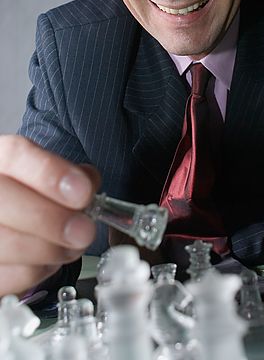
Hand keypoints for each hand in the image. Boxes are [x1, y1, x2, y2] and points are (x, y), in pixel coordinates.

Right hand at [0, 135, 99, 295]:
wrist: (14, 219)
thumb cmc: (34, 194)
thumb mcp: (51, 173)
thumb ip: (72, 175)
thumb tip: (89, 186)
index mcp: (0, 157)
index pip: (15, 154)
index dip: (50, 174)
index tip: (83, 192)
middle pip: (5, 202)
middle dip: (52, 220)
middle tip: (84, 230)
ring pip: (9, 244)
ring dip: (52, 250)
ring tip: (74, 245)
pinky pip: (13, 275)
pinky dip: (39, 270)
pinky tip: (50, 257)